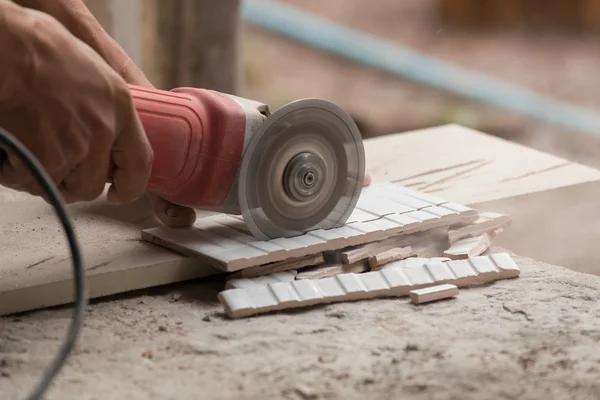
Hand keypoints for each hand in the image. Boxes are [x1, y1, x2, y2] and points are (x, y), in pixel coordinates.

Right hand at [0, 2, 151, 204]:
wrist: (8, 47)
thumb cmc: (37, 46)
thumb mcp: (90, 71)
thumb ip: (102, 105)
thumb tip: (104, 130)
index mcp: (120, 105)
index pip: (140, 161)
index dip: (130, 185)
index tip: (118, 193)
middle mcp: (105, 129)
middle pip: (93, 183)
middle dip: (71, 182)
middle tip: (49, 166)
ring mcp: (78, 147)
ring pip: (63, 187)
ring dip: (43, 178)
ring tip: (25, 151)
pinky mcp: (49, 159)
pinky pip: (33, 182)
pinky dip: (16, 172)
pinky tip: (10, 150)